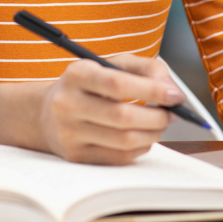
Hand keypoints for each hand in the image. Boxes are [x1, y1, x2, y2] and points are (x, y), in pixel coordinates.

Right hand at [36, 55, 184, 164]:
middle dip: (157, 116)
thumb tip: (172, 91)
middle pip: (123, 116)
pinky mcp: (76, 156)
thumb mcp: (113, 65)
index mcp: (77, 74)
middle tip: (172, 113)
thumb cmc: (90, 85)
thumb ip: (147, 68)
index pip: (117, 84)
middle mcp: (68, 103)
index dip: (151, 91)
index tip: (176, 96)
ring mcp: (69, 133)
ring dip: (153, 134)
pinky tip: (143, 136)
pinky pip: (119, 157)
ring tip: (160, 124)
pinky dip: (140, 147)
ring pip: (124, 140)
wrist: (46, 113)